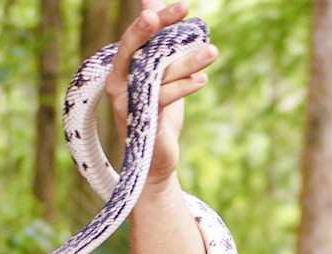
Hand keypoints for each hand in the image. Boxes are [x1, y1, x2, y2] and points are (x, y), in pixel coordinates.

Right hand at [105, 0, 218, 186]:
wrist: (156, 159)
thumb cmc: (158, 114)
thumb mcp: (161, 76)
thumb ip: (159, 46)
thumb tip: (152, 3)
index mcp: (123, 67)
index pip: (138, 35)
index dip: (159, 19)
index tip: (183, 6)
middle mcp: (118, 81)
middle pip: (137, 47)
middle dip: (159, 27)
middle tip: (182, 9)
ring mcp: (127, 101)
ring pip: (157, 73)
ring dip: (188, 61)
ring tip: (213, 51)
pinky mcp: (141, 119)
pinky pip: (162, 98)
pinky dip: (183, 87)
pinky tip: (203, 80)